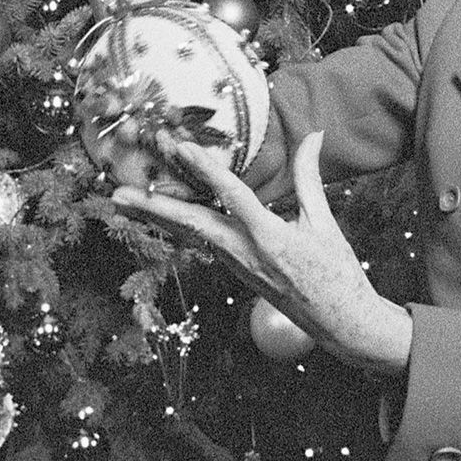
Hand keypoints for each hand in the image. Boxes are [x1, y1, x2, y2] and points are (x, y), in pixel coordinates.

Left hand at [112, 130, 413, 378]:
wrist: (342, 324)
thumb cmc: (338, 274)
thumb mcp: (324, 223)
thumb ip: (310, 178)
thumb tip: (313, 136)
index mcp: (270, 238)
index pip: (233, 197)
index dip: (207, 170)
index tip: (182, 148)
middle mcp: (245, 254)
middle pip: (191, 225)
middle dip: (153, 208)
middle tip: (117, 193)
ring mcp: (237, 266)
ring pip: (192, 235)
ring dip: (158, 216)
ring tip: (125, 201)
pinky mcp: (237, 272)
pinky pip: (203, 244)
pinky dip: (180, 227)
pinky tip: (162, 216)